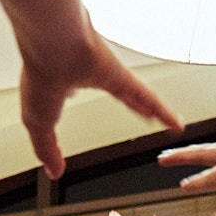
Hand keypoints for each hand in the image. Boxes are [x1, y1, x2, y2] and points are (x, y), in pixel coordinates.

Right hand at [17, 23, 182, 179]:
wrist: (55, 43)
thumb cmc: (41, 77)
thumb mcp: (38, 123)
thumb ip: (47, 148)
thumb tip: (54, 172)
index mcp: (61, 77)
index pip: (71, 87)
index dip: (72, 91)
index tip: (73, 93)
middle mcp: (88, 72)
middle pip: (114, 89)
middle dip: (125, 99)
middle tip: (137, 110)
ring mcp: (110, 73)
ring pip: (135, 93)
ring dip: (146, 105)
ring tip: (160, 117)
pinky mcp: (126, 77)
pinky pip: (150, 98)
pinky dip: (165, 113)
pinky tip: (177, 126)